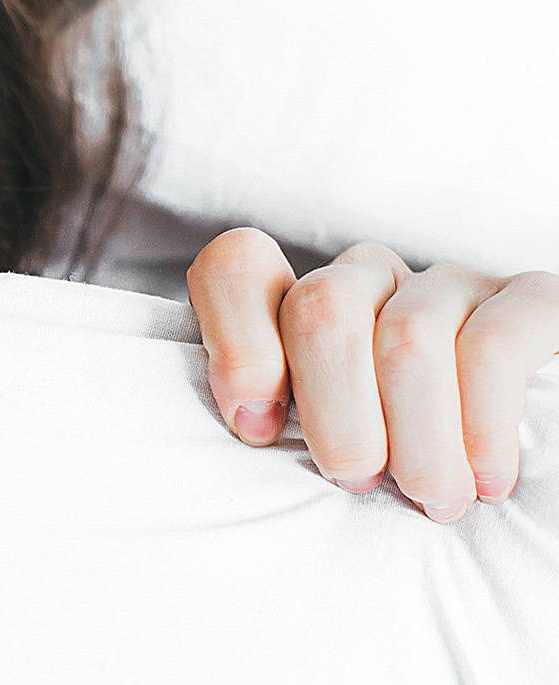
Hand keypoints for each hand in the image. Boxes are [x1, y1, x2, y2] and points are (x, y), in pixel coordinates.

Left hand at [187, 227, 558, 522]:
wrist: (527, 461)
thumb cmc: (395, 470)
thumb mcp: (318, 446)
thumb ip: (270, 418)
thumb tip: (251, 423)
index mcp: (302, 303)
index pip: (237, 267)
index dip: (236, 342)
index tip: (259, 429)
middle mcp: (371, 277)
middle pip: (322, 309)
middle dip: (335, 414)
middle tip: (358, 481)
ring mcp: (449, 284)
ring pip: (407, 339)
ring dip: (416, 440)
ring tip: (432, 498)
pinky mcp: (529, 301)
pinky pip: (492, 347)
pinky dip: (482, 425)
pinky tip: (486, 478)